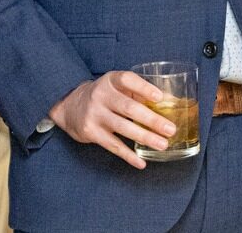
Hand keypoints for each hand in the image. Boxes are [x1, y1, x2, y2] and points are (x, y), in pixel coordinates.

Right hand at [48, 71, 176, 168]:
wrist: (70, 105)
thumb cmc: (104, 95)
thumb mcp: (117, 87)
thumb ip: (139, 92)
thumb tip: (171, 102)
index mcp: (110, 80)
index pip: (127, 80)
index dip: (144, 88)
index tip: (159, 97)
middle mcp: (101, 96)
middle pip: (129, 108)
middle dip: (152, 120)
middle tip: (170, 129)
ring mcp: (94, 115)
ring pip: (123, 128)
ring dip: (145, 137)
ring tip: (162, 144)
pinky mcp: (90, 132)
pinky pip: (113, 145)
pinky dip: (128, 155)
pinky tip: (141, 162)